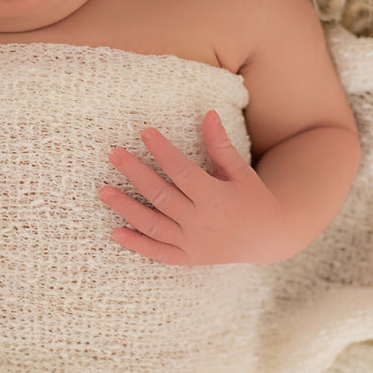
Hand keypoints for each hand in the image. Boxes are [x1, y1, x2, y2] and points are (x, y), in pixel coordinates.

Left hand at [99, 111, 288, 264]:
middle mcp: (201, 221)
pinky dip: (137, 245)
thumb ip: (221, 145)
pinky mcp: (188, 258)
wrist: (269, 238)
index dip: (162, 151)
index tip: (144, 132)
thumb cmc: (252, 198)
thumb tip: (208, 113)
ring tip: (103, 192)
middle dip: (135, 174)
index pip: (182, 171)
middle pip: (162, 196)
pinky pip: (159, 253)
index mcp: (216, 197)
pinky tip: (115, 232)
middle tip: (113, 154)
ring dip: (127, 209)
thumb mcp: (240, 171)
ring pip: (154, 225)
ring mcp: (193, 243)